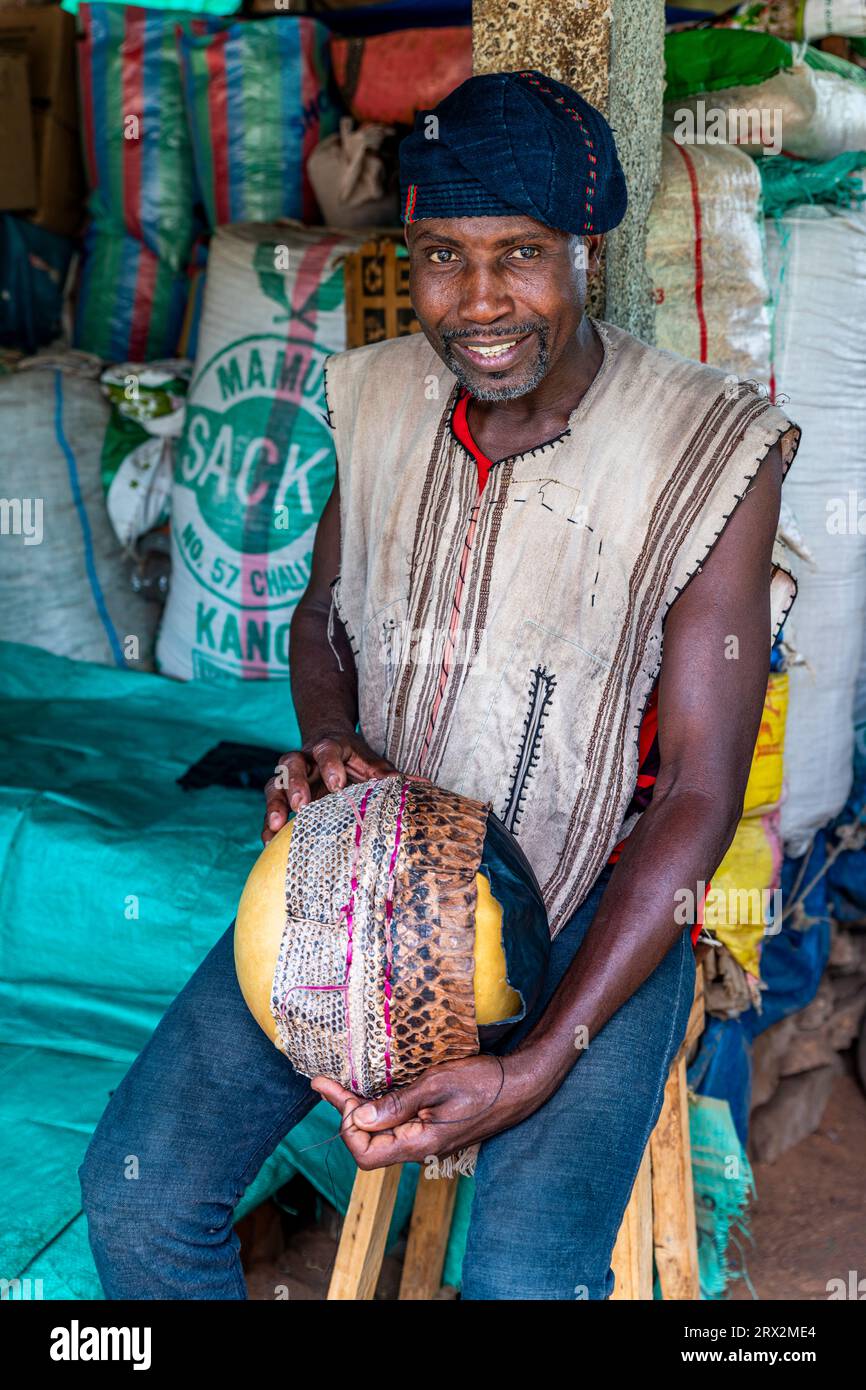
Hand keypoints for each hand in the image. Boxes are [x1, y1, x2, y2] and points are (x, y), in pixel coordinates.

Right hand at [262, 733, 395, 842]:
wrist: (326, 745)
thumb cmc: (353, 759)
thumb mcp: (370, 762)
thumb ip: (386, 775)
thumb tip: (421, 785)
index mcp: (328, 747)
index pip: (326, 750)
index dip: (329, 765)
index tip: (337, 784)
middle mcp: (304, 759)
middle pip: (292, 764)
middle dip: (295, 783)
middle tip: (301, 804)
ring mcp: (289, 777)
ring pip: (274, 784)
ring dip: (275, 804)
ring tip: (277, 825)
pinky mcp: (281, 795)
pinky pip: (271, 807)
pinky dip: (267, 824)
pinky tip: (269, 842)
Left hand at [311, 1053, 540, 1169]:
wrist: (520, 1086)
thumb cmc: (483, 1083)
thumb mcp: (436, 1085)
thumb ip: (397, 1104)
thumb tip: (359, 1118)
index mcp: (420, 1145)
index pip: (365, 1154)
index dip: (347, 1127)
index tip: (339, 1094)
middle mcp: (420, 1149)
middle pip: (369, 1143)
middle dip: (345, 1113)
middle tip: (326, 1082)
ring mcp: (426, 1140)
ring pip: (382, 1133)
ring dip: (359, 1109)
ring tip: (340, 1084)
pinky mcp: (432, 1128)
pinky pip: (397, 1124)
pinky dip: (379, 1107)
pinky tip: (372, 1089)